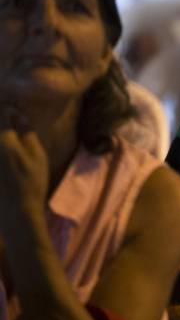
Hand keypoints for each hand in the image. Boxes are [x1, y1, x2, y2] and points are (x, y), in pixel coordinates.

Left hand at [0, 105, 48, 231]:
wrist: (14, 212)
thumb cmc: (31, 182)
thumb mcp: (36, 156)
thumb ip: (26, 133)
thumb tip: (18, 115)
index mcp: (2, 139)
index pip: (1, 111)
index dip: (7, 108)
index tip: (14, 112)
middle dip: (2, 120)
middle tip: (9, 124)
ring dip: (1, 136)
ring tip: (8, 143)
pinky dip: (0, 149)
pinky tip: (5, 156)